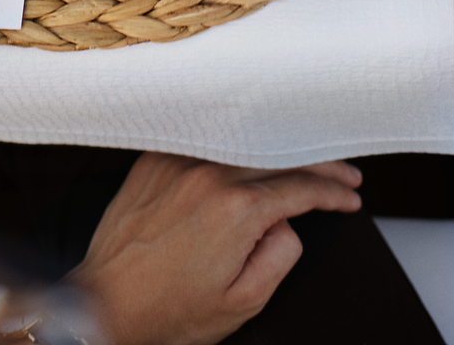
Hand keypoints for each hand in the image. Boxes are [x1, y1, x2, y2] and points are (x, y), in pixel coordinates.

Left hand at [68, 153, 361, 344]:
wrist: (105, 306)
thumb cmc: (167, 311)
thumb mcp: (243, 301)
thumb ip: (281, 255)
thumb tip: (289, 223)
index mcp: (235, 210)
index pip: (301, 188)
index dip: (333, 192)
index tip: (348, 199)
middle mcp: (207, 175)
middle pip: (279, 155)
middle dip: (319, 164)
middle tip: (343, 175)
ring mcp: (177, 163)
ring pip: (244, 142)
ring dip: (279, 149)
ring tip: (303, 160)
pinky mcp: (153, 161)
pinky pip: (205, 142)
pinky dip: (234, 144)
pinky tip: (249, 149)